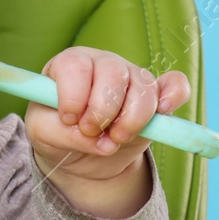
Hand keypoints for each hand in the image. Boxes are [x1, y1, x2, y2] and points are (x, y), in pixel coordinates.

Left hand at [24, 48, 189, 217]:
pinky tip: (163, 113)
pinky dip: (173, 97)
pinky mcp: (156, 95)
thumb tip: (92, 136)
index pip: (74, 66)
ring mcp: (132, 77)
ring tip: (114, 139)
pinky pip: (175, 85)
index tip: (70, 119)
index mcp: (69, 65)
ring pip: (143, 87)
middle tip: (92, 133)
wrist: (82, 155)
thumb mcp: (43, 134)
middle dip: (103, 112)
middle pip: (112, 74)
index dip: (73, 96)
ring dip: (131, 121)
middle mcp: (102, 64)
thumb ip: (60, 132)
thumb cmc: (57, 133)